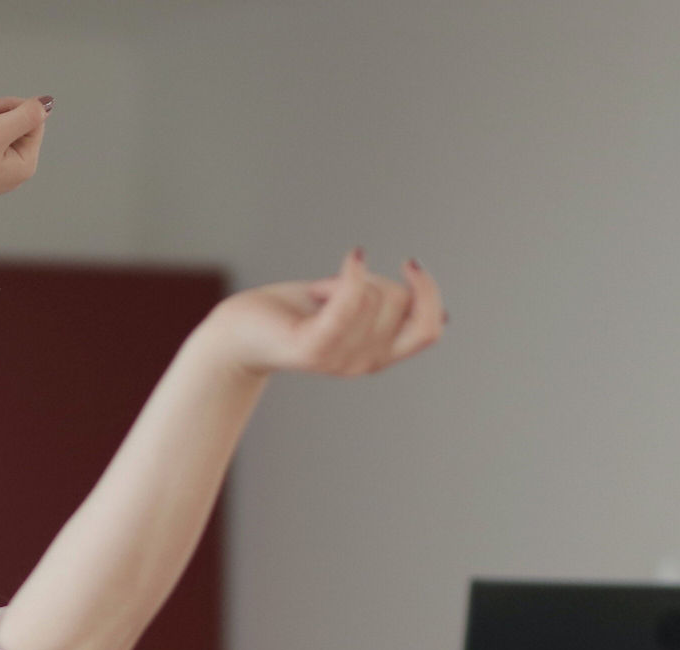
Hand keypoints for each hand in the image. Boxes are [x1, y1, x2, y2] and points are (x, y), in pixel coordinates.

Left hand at [193, 250, 447, 379]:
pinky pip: (351, 301)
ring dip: (347, 278)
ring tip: (317, 294)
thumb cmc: (292, 313)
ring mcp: (339, 359)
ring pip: (374, 295)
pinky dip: (354, 273)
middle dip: (374, 278)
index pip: (429, 329)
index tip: (410, 263)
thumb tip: (442, 313)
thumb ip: (389, 308)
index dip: (429, 293)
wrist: (238, 333)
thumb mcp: (352, 307)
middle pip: (399, 301)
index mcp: (378, 355)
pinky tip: (351, 256)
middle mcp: (363, 363)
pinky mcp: (314, 347)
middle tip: (334, 289)